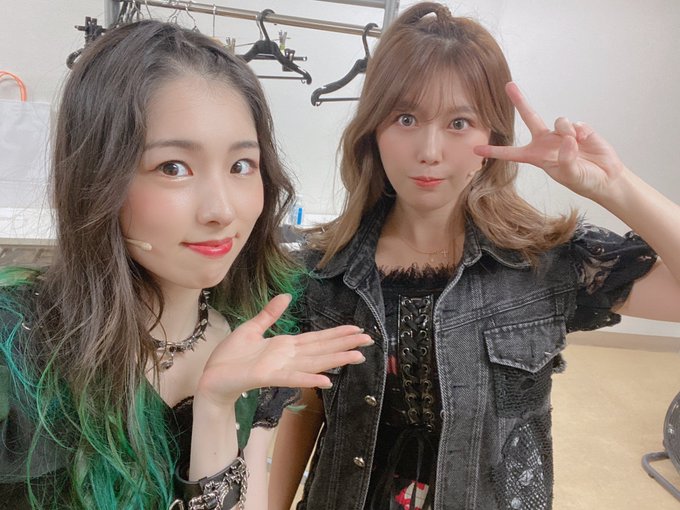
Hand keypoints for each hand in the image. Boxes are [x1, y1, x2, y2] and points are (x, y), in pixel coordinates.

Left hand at [196, 294, 371, 407]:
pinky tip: (326, 381)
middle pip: (322, 349)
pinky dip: (308, 379)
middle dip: (345, 344)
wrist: (211, 378)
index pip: (317, 338)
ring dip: (335, 360)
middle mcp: (288, 357)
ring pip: (313, 362)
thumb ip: (270, 313)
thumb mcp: (251, 328)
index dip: (336, 334)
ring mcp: (280, 368)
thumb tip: (287, 295)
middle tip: (369, 340)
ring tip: (358, 356)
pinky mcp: (267, 377)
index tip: (356, 329)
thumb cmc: (230, 357)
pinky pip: (291, 378)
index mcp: (285, 345)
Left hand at [474, 82, 626, 201]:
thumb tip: (566, 139)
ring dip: (566, 131)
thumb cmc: (583, 180)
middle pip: (530, 117)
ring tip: (576, 145)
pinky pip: (575, 124)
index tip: (476, 150)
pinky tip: (585, 141)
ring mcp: (562, 134)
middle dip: (519, 101)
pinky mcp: (579, 129)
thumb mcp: (571, 175)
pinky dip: (581, 132)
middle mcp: (546, 142)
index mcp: (537, 156)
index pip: (512, 153)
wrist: (606, 177)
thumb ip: (566, 159)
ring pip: (559, 121)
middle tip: (509, 85)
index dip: (494, 151)